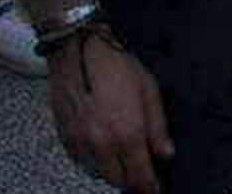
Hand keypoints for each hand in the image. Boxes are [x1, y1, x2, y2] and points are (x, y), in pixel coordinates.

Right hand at [48, 32, 172, 192]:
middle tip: (142, 175)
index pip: (140, 174)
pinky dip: (94, 163)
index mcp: (127, 132)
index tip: (156, 189)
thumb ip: (158, 127)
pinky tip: (104, 150)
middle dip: (132, 181)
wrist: (77, 52)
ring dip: (113, 172)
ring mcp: (80, 143)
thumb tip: (166, 153)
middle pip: (118, 180)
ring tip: (124, 161)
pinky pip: (81, 162)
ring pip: (98, 174)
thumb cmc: (115, 65)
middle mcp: (101, 143)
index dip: (150, 186)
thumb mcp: (149, 90)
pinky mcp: (65, 138)